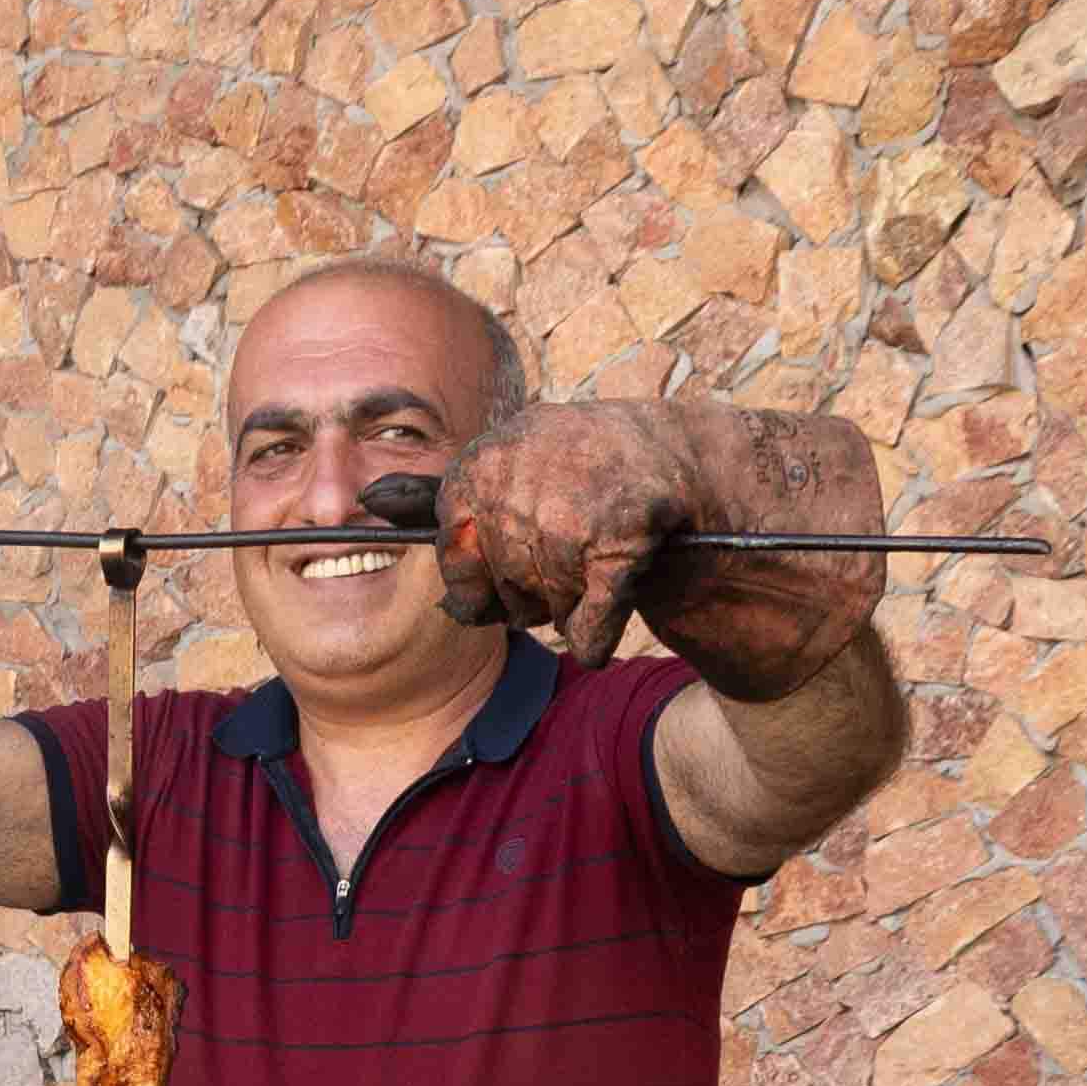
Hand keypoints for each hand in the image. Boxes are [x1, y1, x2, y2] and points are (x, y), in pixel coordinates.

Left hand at [432, 397, 890, 702]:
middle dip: (530, 596)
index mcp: (497, 448)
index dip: (486, 570)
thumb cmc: (612, 488)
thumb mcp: (520, 477)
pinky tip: (610, 623)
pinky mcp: (625, 533)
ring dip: (572, 609)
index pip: (452, 549)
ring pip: (541, 608)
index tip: (522, 556)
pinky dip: (597, 637)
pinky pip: (587, 627)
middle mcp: (528, 463)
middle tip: (574, 562)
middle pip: (493, 586)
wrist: (722, 480)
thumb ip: (442, 496)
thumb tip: (364, 509)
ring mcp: (578, 497)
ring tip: (605, 566)